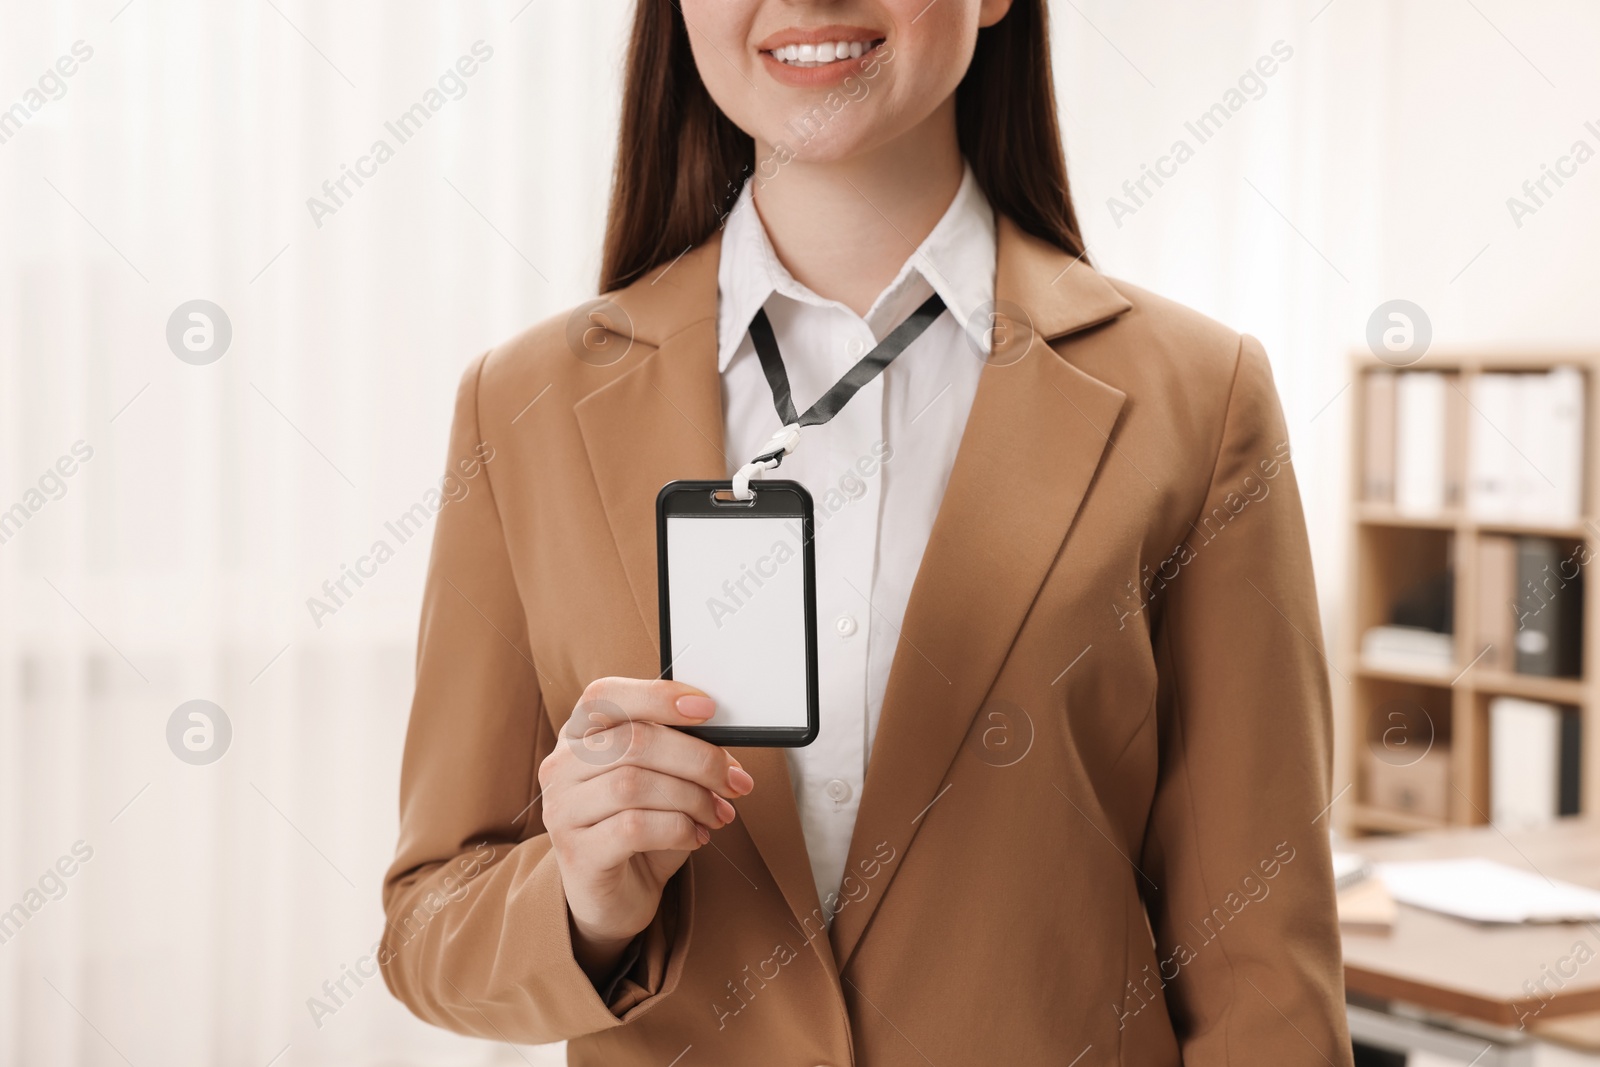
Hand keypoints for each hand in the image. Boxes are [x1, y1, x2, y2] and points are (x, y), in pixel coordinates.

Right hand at [539, 677, 754, 982]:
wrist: (616, 897)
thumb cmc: (640, 830)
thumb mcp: (660, 779)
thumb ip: (677, 750)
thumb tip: (724, 738)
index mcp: (578, 735)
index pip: (604, 696)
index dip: (658, 696)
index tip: (708, 709)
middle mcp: (561, 767)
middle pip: (634, 741)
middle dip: (698, 759)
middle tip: (734, 781)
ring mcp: (562, 810)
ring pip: (634, 784)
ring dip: (692, 797)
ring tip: (718, 813)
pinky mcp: (576, 852)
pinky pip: (633, 828)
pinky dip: (678, 829)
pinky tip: (697, 836)